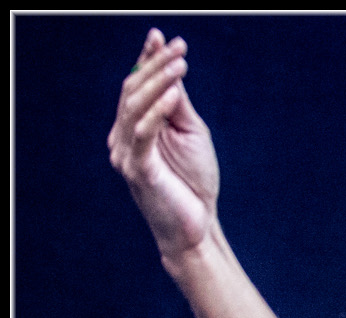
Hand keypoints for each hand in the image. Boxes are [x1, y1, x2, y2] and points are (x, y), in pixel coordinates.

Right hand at [108, 29, 218, 260]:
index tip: (161, 37)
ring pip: (135, 108)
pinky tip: (175, 95)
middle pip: (132, 91)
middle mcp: (123, 137)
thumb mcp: (191, 134)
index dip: (146, 60)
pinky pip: (143, 134)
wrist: (196, 226)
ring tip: (180, 65)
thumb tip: (173, 72)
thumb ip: (179, 106)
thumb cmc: (194, 182)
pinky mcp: (138, 170)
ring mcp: (126, 154)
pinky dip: (158, 112)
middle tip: (177, 46)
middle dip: (154, 66)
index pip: (136, 86)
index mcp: (134, 127)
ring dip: (158, 83)